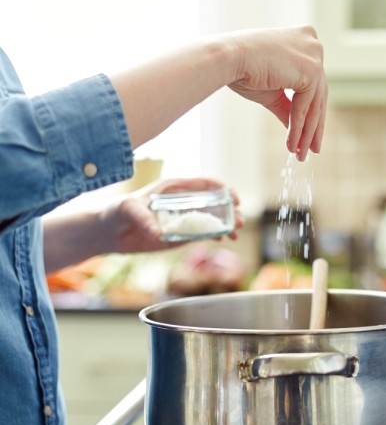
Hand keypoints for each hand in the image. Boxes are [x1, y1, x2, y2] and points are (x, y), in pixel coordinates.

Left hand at [99, 178, 242, 253]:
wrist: (108, 232)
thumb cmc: (115, 212)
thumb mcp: (127, 210)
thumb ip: (142, 218)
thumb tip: (157, 234)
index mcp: (174, 188)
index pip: (205, 184)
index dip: (223, 189)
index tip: (234, 199)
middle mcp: (183, 202)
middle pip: (215, 202)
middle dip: (231, 211)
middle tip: (239, 223)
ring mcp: (184, 218)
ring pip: (213, 219)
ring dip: (227, 225)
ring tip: (236, 235)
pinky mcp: (181, 234)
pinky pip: (204, 233)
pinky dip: (217, 235)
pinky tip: (224, 240)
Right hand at [226, 25, 327, 160]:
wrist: (228, 58)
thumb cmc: (242, 69)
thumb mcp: (272, 91)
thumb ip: (288, 107)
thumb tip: (298, 130)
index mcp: (304, 40)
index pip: (313, 84)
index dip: (311, 112)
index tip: (309, 135)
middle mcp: (313, 44)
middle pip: (318, 95)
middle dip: (313, 127)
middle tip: (310, 150)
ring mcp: (314, 55)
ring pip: (314, 104)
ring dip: (306, 132)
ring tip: (299, 154)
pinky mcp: (311, 69)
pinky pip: (306, 107)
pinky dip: (299, 128)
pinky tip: (292, 144)